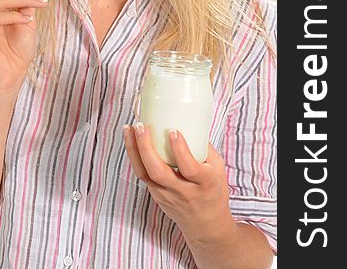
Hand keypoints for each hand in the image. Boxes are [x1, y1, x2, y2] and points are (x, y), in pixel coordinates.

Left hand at [123, 123, 233, 243]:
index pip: (190, 168)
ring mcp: (167, 196)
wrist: (206, 226)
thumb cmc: (213, 191)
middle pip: (159, 172)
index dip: (180, 150)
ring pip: (145, 174)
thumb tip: (188, 120)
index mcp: (204, 184)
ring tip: (128, 129)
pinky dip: (135, 156)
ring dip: (134, 149)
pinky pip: (143, 175)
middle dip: (146, 147)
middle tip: (141, 126)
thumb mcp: (218, 169)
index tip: (173, 131)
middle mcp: (184, 192)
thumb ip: (204, 147)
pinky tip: (131, 140)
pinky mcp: (156, 196)